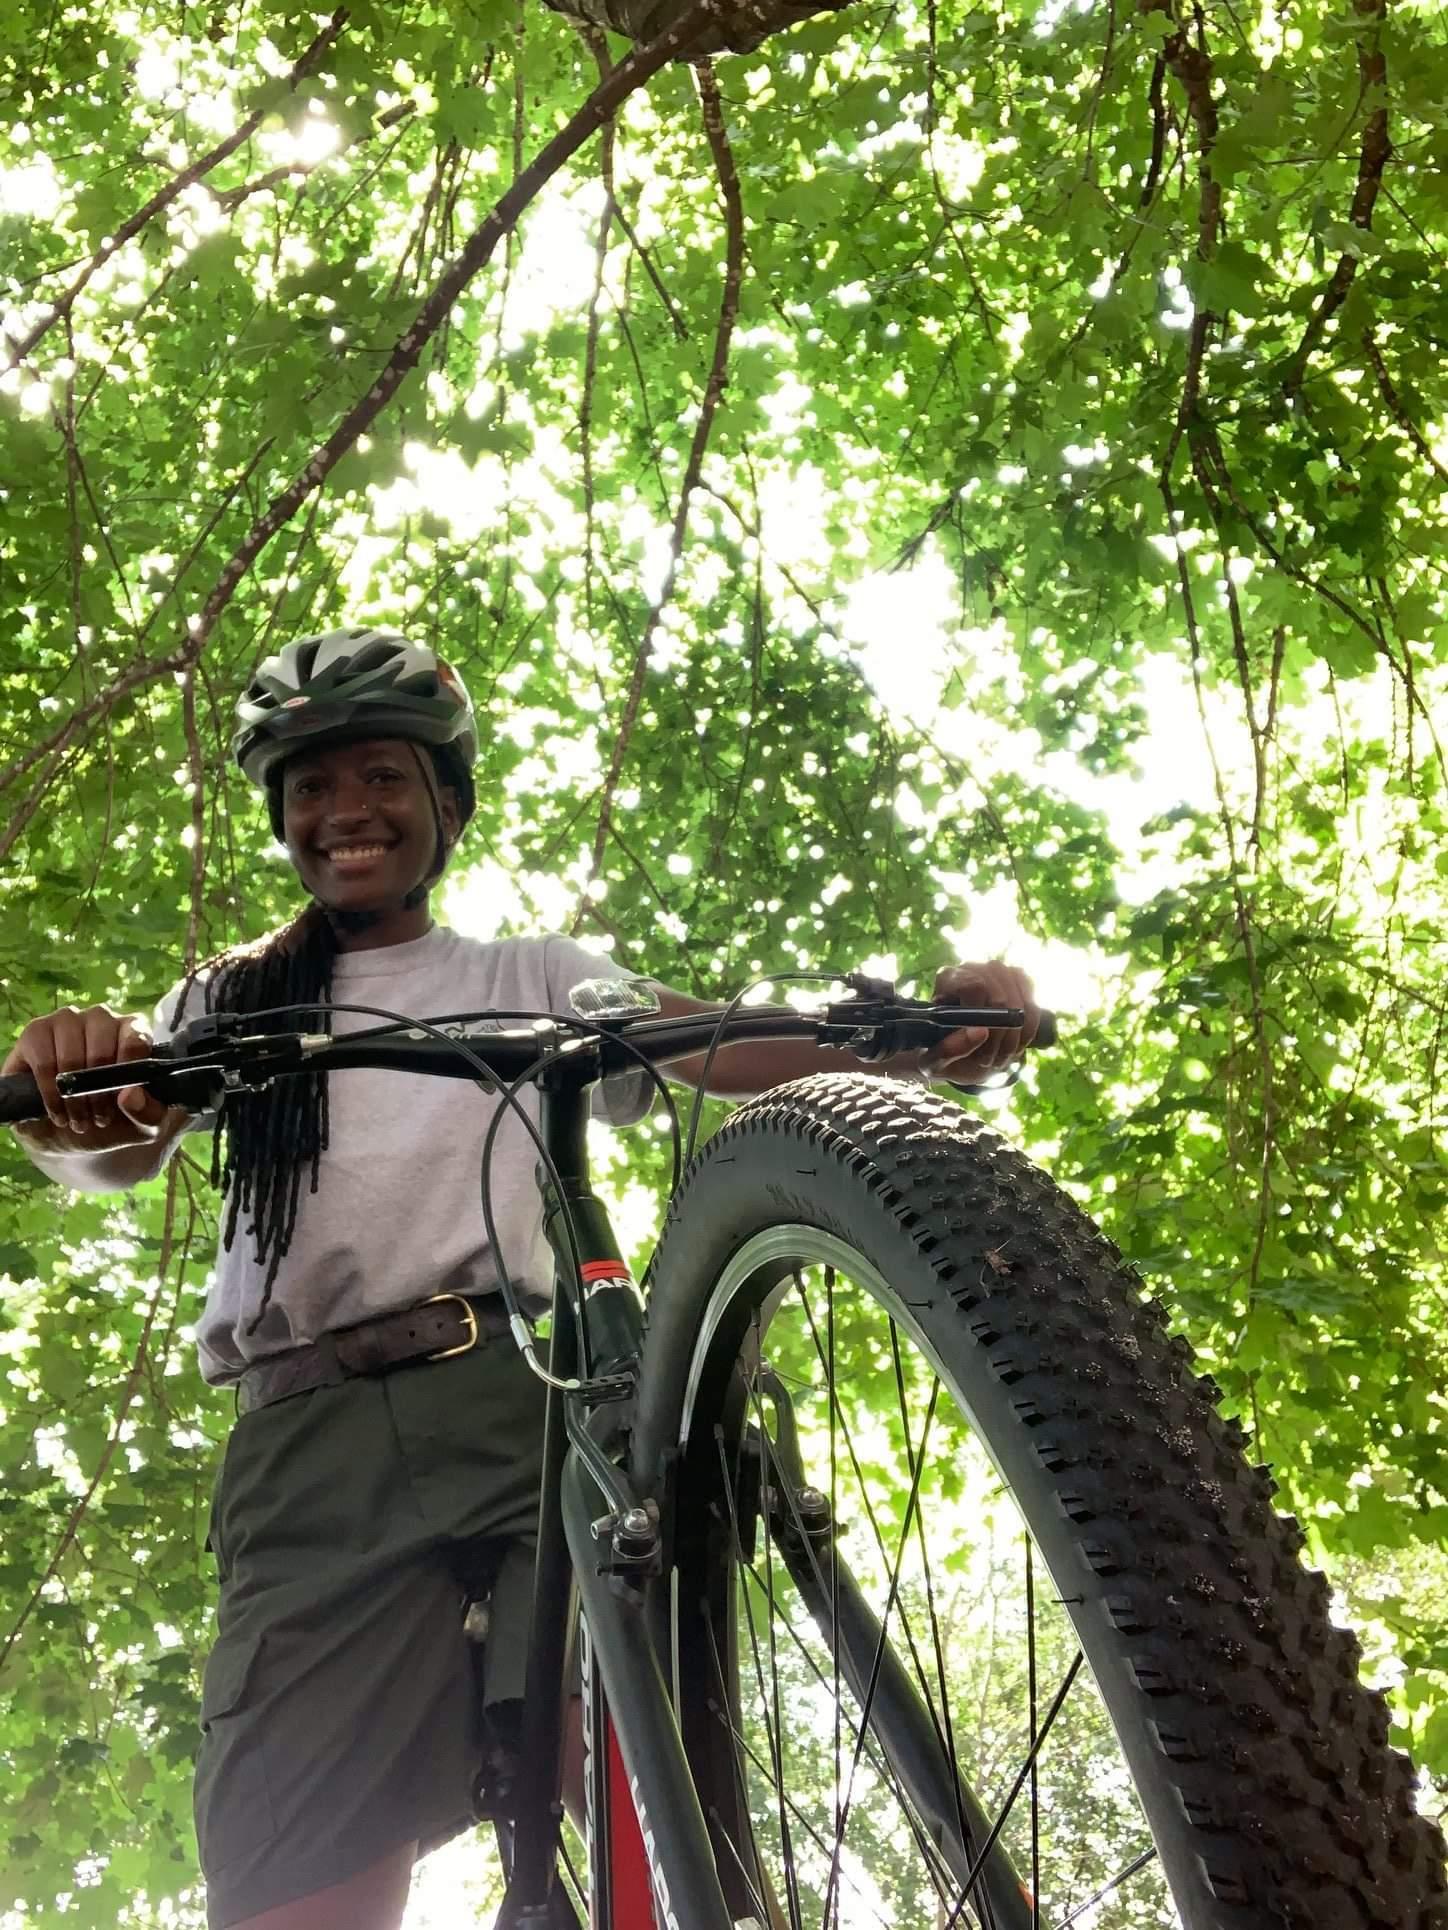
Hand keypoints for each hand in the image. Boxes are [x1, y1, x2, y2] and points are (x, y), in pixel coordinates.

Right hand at [3, 1004, 186, 1153]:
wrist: (73, 1133)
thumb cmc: (115, 1119)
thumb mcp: (144, 1126)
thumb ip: (149, 1112)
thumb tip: (130, 1094)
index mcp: (134, 1030)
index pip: (135, 1039)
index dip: (126, 1072)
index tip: (120, 1100)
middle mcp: (101, 1018)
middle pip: (101, 1051)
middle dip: (98, 1094)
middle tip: (97, 1120)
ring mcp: (67, 1021)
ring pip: (70, 1057)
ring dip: (73, 1097)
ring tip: (77, 1120)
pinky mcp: (36, 1032)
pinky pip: (43, 1061)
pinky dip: (50, 1092)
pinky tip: (57, 1111)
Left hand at [921, 962, 1039, 1080]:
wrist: (960, 1053)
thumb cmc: (942, 1054)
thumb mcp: (935, 1060)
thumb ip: (949, 1049)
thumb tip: (980, 1032)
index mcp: (947, 979)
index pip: (974, 986)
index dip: (982, 1015)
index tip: (979, 1040)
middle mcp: (973, 968)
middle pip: (1000, 997)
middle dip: (999, 1035)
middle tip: (989, 1060)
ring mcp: (998, 972)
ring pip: (1019, 1002)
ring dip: (1015, 1036)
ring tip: (1000, 1057)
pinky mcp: (1018, 980)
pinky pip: (1032, 1003)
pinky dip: (1029, 1029)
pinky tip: (1016, 1044)